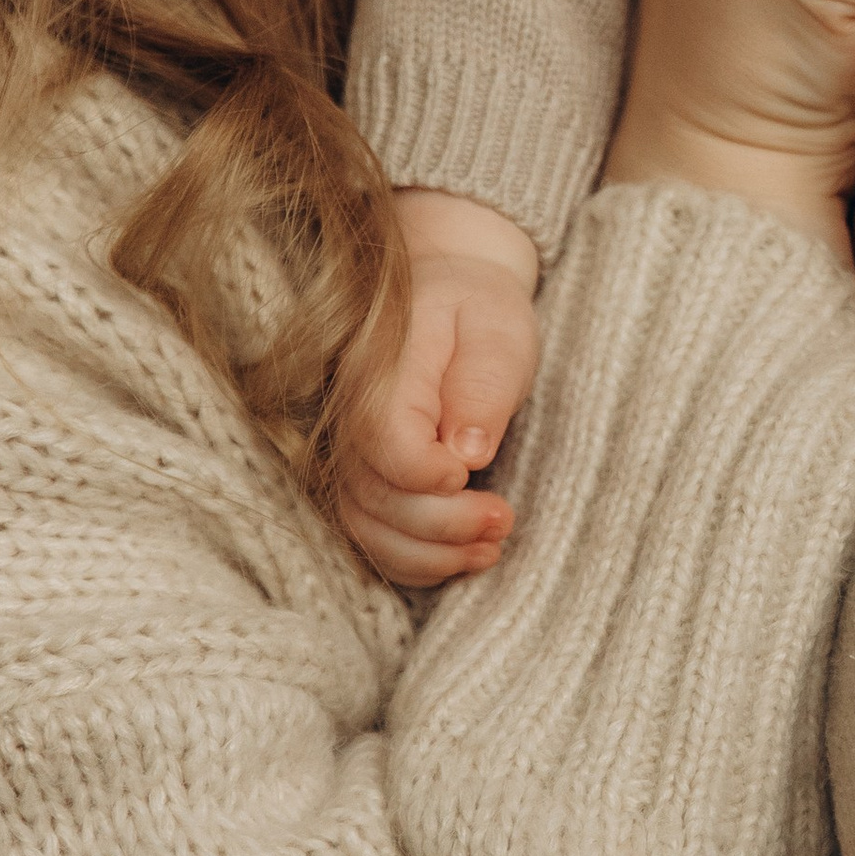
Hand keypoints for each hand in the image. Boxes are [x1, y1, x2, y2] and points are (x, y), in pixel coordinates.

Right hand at [339, 191, 540, 588]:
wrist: (449, 293)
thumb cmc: (476, 309)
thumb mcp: (496, 329)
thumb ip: (482, 385)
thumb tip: (468, 453)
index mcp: (379, 373)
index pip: (383, 442)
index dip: (425, 474)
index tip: (471, 473)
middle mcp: (349, 419)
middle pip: (374, 496)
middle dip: (442, 525)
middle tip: (505, 518)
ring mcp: (351, 454)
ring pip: (368, 529)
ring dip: (430, 555)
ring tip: (493, 547)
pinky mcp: (365, 480)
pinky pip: (374, 538)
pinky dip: (417, 561)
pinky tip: (468, 557)